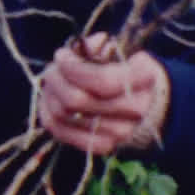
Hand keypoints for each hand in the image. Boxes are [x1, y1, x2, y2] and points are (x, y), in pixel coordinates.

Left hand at [39, 33, 169, 156]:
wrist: (149, 106)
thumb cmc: (127, 72)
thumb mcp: (121, 53)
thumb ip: (97, 48)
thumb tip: (74, 48)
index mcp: (143, 81)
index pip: (101, 81)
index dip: (72, 67)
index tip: (62, 54)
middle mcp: (134, 111)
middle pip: (76, 99)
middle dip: (55, 78)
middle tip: (52, 68)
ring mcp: (118, 133)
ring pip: (63, 114)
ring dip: (49, 93)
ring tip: (52, 82)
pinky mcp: (102, 145)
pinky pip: (59, 130)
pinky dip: (45, 111)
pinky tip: (49, 98)